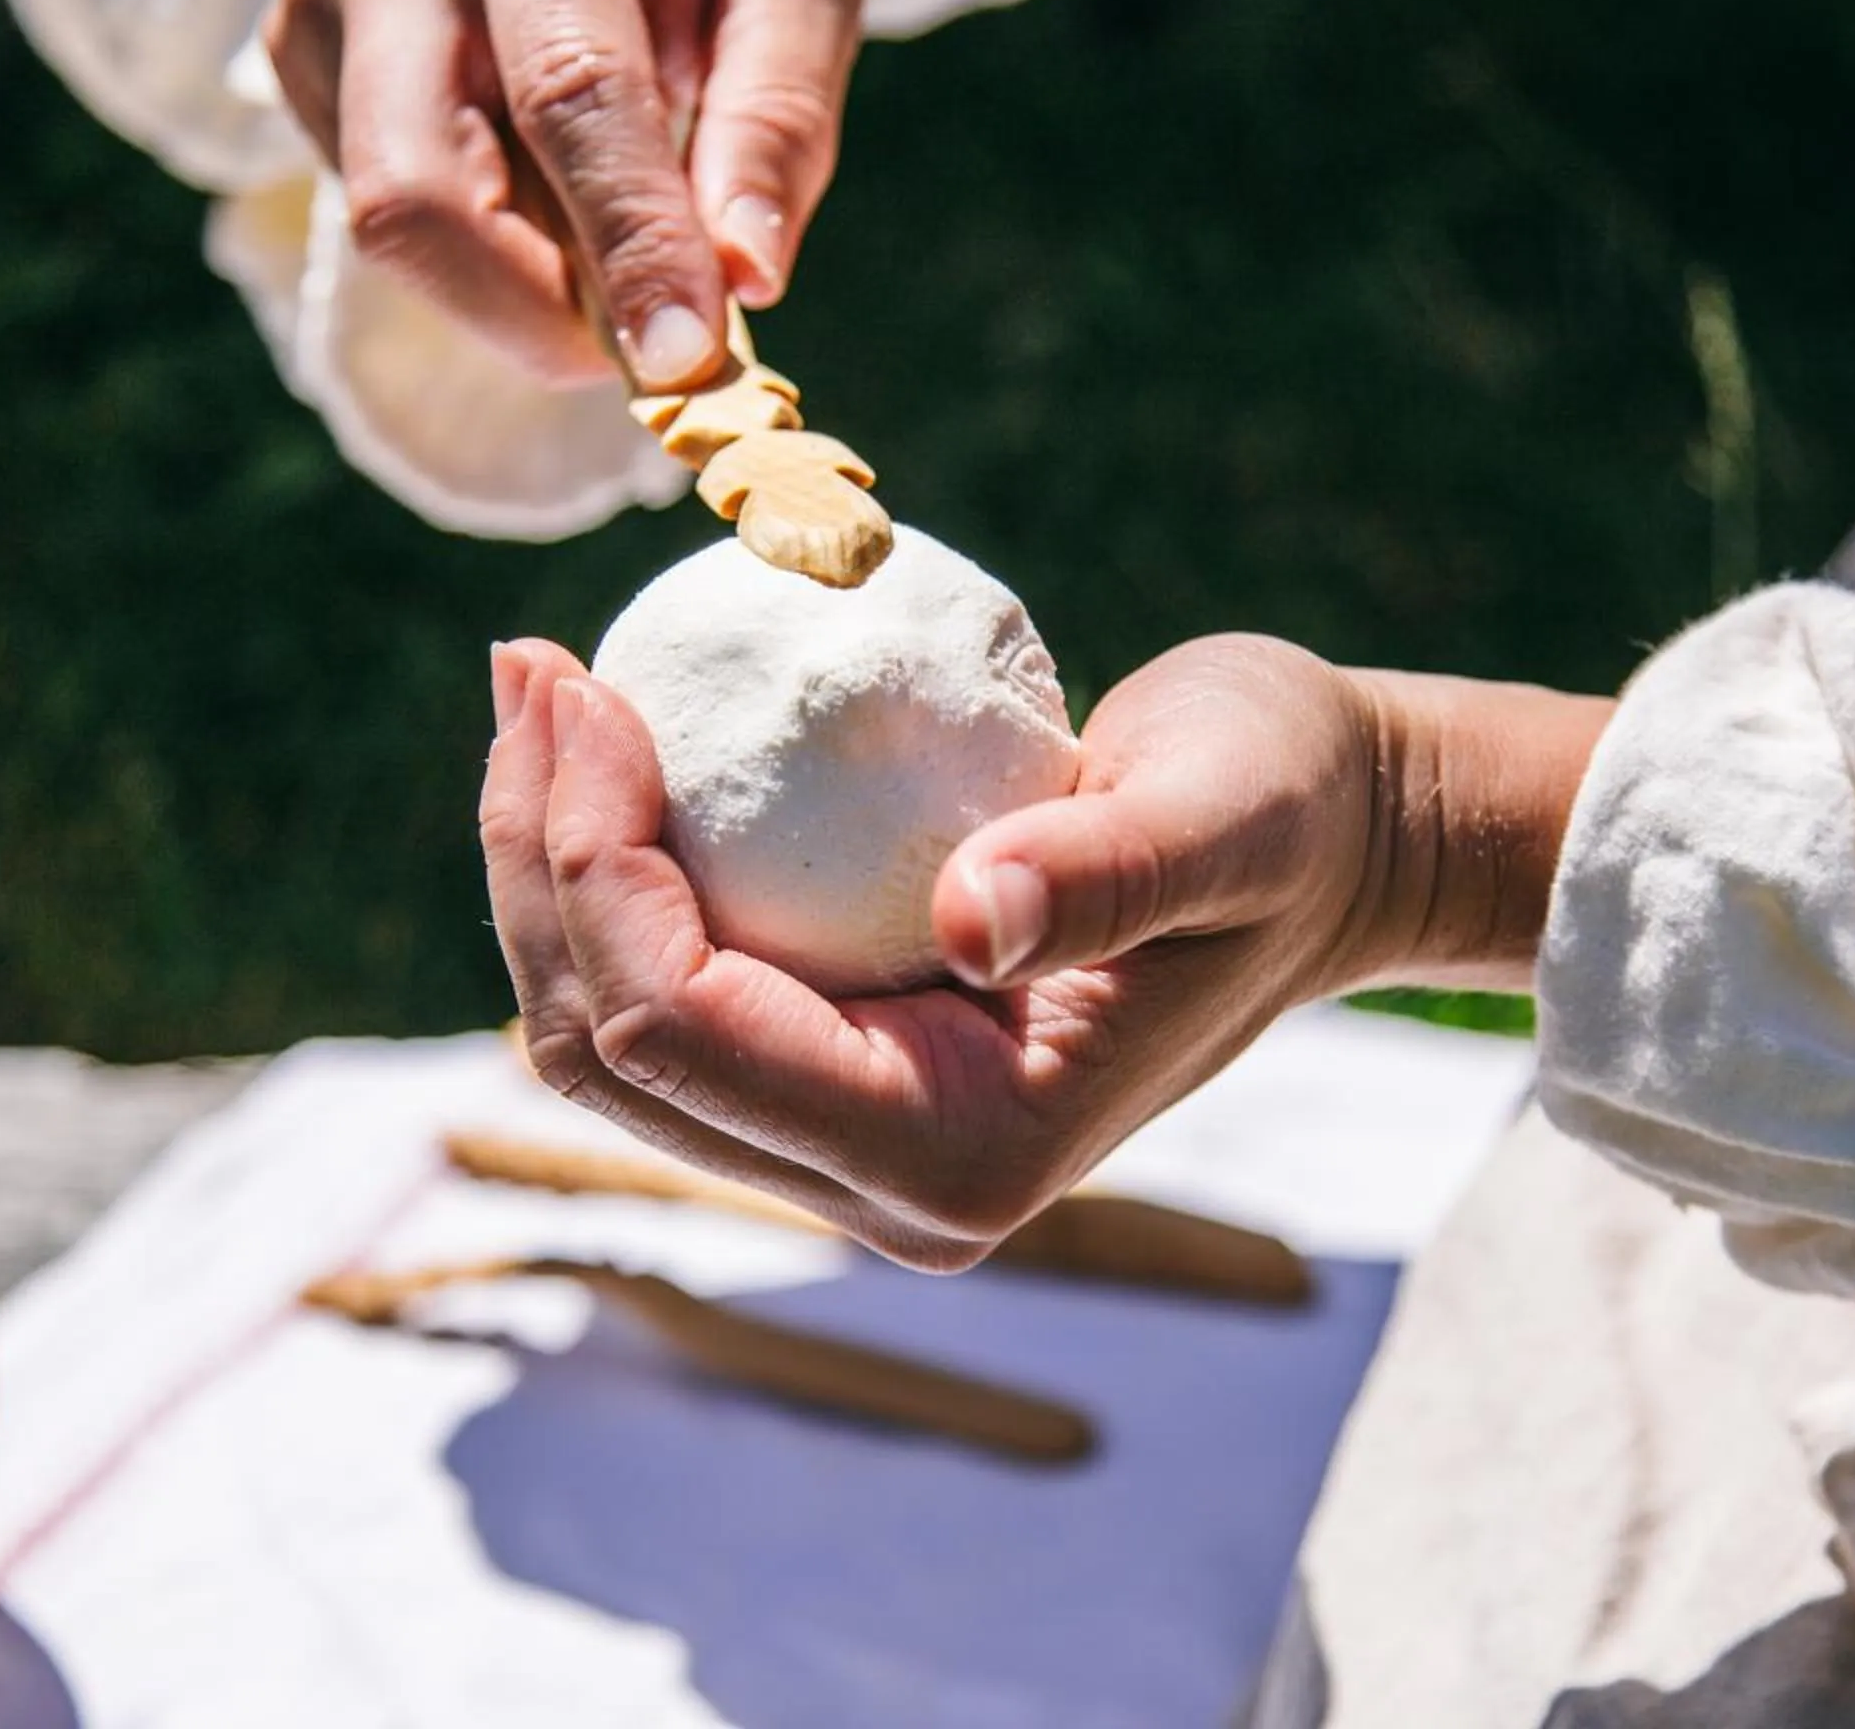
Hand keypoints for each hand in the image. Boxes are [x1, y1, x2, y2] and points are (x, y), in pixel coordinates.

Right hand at [263, 0, 860, 390]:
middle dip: (538, 312)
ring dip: (522, 283)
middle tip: (653, 352)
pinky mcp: (302, 51)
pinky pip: (382, 209)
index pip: (568, 94)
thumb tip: (741, 281)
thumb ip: (779, 120)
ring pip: (397, 222)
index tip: (684, 365)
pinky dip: (486, 246)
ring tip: (618, 225)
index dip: (626, 245)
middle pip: (419, 191)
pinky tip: (546, 183)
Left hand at [478, 633, 1610, 1267]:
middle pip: (605, 1054)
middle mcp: (883, 1189)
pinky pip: (660, 995)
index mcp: (961, 1157)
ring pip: (604, 1040)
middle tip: (532, 664)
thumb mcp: (1230, 813)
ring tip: (542, 690)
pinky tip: (601, 744)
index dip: (592, 863)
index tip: (585, 680)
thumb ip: (1113, 870)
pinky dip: (605, 877)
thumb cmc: (1290, 810)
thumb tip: (966, 923)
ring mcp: (847, 1148)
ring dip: (544, 870)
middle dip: (532, 862)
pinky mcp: (830, 1078)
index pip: (683, 1030)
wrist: (1323, 850)